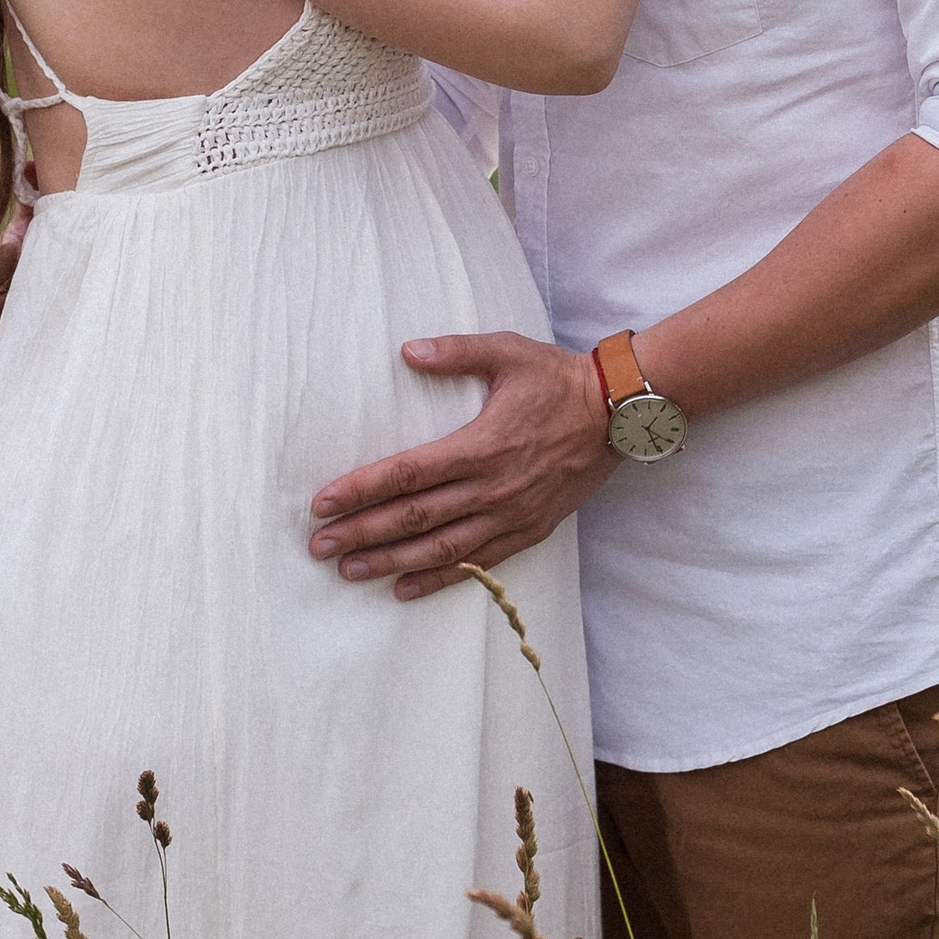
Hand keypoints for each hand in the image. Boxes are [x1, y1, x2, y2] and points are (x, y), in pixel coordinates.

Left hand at [308, 332, 614, 600]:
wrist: (619, 414)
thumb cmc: (557, 379)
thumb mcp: (507, 352)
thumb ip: (455, 352)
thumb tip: (408, 350)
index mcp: (479, 445)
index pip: (406, 474)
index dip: (361, 490)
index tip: (322, 503)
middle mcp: (491, 487)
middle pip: (414, 518)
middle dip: (362, 533)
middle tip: (319, 547)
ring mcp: (511, 514)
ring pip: (441, 548)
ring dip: (392, 562)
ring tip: (350, 571)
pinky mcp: (529, 530)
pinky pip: (479, 563)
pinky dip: (440, 579)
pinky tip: (406, 588)